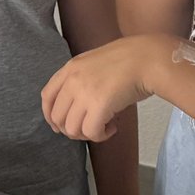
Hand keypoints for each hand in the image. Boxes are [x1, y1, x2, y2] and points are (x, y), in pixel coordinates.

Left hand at [42, 35, 175, 143]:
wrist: (148, 59)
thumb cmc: (129, 61)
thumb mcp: (95, 64)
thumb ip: (81, 80)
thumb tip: (75, 110)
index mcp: (70, 68)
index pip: (46, 96)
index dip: (50, 115)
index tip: (60, 125)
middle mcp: (73, 80)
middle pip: (57, 117)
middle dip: (72, 129)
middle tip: (90, 128)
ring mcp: (84, 92)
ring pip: (72, 129)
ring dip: (87, 134)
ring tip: (104, 126)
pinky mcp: (99, 105)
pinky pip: (91, 132)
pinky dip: (101, 135)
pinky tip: (113, 127)